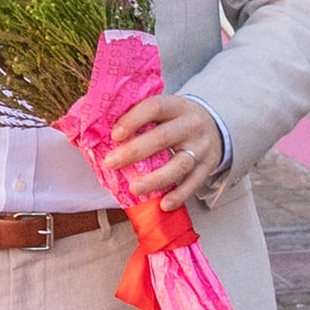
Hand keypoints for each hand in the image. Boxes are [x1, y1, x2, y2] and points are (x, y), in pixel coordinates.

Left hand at [101, 96, 222, 209]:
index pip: (154, 107)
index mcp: (176, 106)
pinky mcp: (207, 167)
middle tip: (111, 163)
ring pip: (179, 164)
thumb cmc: (175, 119)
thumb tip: (95, 122)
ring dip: (155, 179)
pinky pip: (193, 183)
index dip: (133, 120)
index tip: (114, 135)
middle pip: (163, 137)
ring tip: (135, 188)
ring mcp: (201, 147)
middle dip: (134, 152)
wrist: (214, 126)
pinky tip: (163, 204)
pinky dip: (179, 195)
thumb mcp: (163, 110)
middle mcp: (191, 125)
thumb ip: (137, 114)